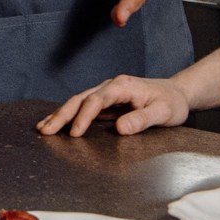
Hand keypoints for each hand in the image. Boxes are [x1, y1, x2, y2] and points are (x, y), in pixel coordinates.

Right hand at [39, 75, 193, 138]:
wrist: (177, 94)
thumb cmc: (171, 103)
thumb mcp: (163, 113)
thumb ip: (142, 119)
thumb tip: (119, 128)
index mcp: (122, 86)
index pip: (97, 100)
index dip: (84, 116)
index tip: (75, 134)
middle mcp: (111, 86)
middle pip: (80, 98)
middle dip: (61, 114)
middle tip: (45, 131)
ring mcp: (106, 93)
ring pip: (78, 102)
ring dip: (60, 115)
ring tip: (42, 128)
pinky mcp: (106, 102)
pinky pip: (83, 108)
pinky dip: (68, 116)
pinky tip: (56, 124)